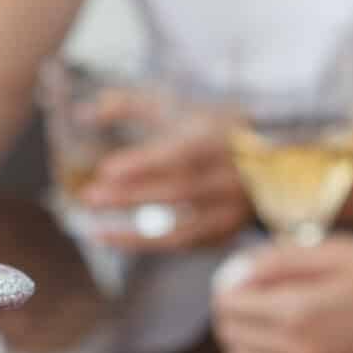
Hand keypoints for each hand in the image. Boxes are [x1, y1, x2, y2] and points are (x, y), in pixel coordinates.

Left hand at [77, 123, 252, 250]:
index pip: (179, 154)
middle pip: (177, 191)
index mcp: (215, 139)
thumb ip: (130, 106)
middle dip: (130, 197)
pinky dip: (151, 244)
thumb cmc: (208, 129)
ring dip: (136, 234)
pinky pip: (186, 245)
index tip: (106, 170)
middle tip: (89, 197)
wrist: (267, 158)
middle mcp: (228, 177)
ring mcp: (231, 209)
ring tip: (95, 231)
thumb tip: (84, 111)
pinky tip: (119, 239)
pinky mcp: (227, 232)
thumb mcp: (175, 108)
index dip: (144, 164)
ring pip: (183, 229)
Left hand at [210, 236, 352, 352]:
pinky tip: (276, 342)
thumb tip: (241, 269)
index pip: (229, 304)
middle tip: (249, 288)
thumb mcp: (338, 251)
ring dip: (241, 338)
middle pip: (231, 335)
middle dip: (231, 309)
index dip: (228, 283)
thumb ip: (282, 260)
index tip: (241, 271)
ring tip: (262, 313)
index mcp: (297, 313)